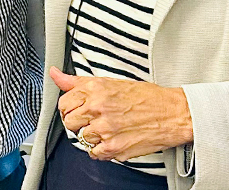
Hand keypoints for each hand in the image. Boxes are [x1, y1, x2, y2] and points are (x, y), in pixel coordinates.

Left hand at [50, 67, 193, 161]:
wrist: (173, 114)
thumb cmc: (146, 97)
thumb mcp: (110, 82)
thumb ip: (78, 81)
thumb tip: (55, 74)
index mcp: (96, 90)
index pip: (63, 103)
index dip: (70, 108)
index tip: (78, 109)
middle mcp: (98, 109)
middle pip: (70, 122)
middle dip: (78, 122)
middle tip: (93, 119)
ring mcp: (106, 130)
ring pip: (81, 139)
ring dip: (91, 136)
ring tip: (107, 128)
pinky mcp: (114, 148)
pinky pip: (94, 154)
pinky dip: (101, 150)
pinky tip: (112, 139)